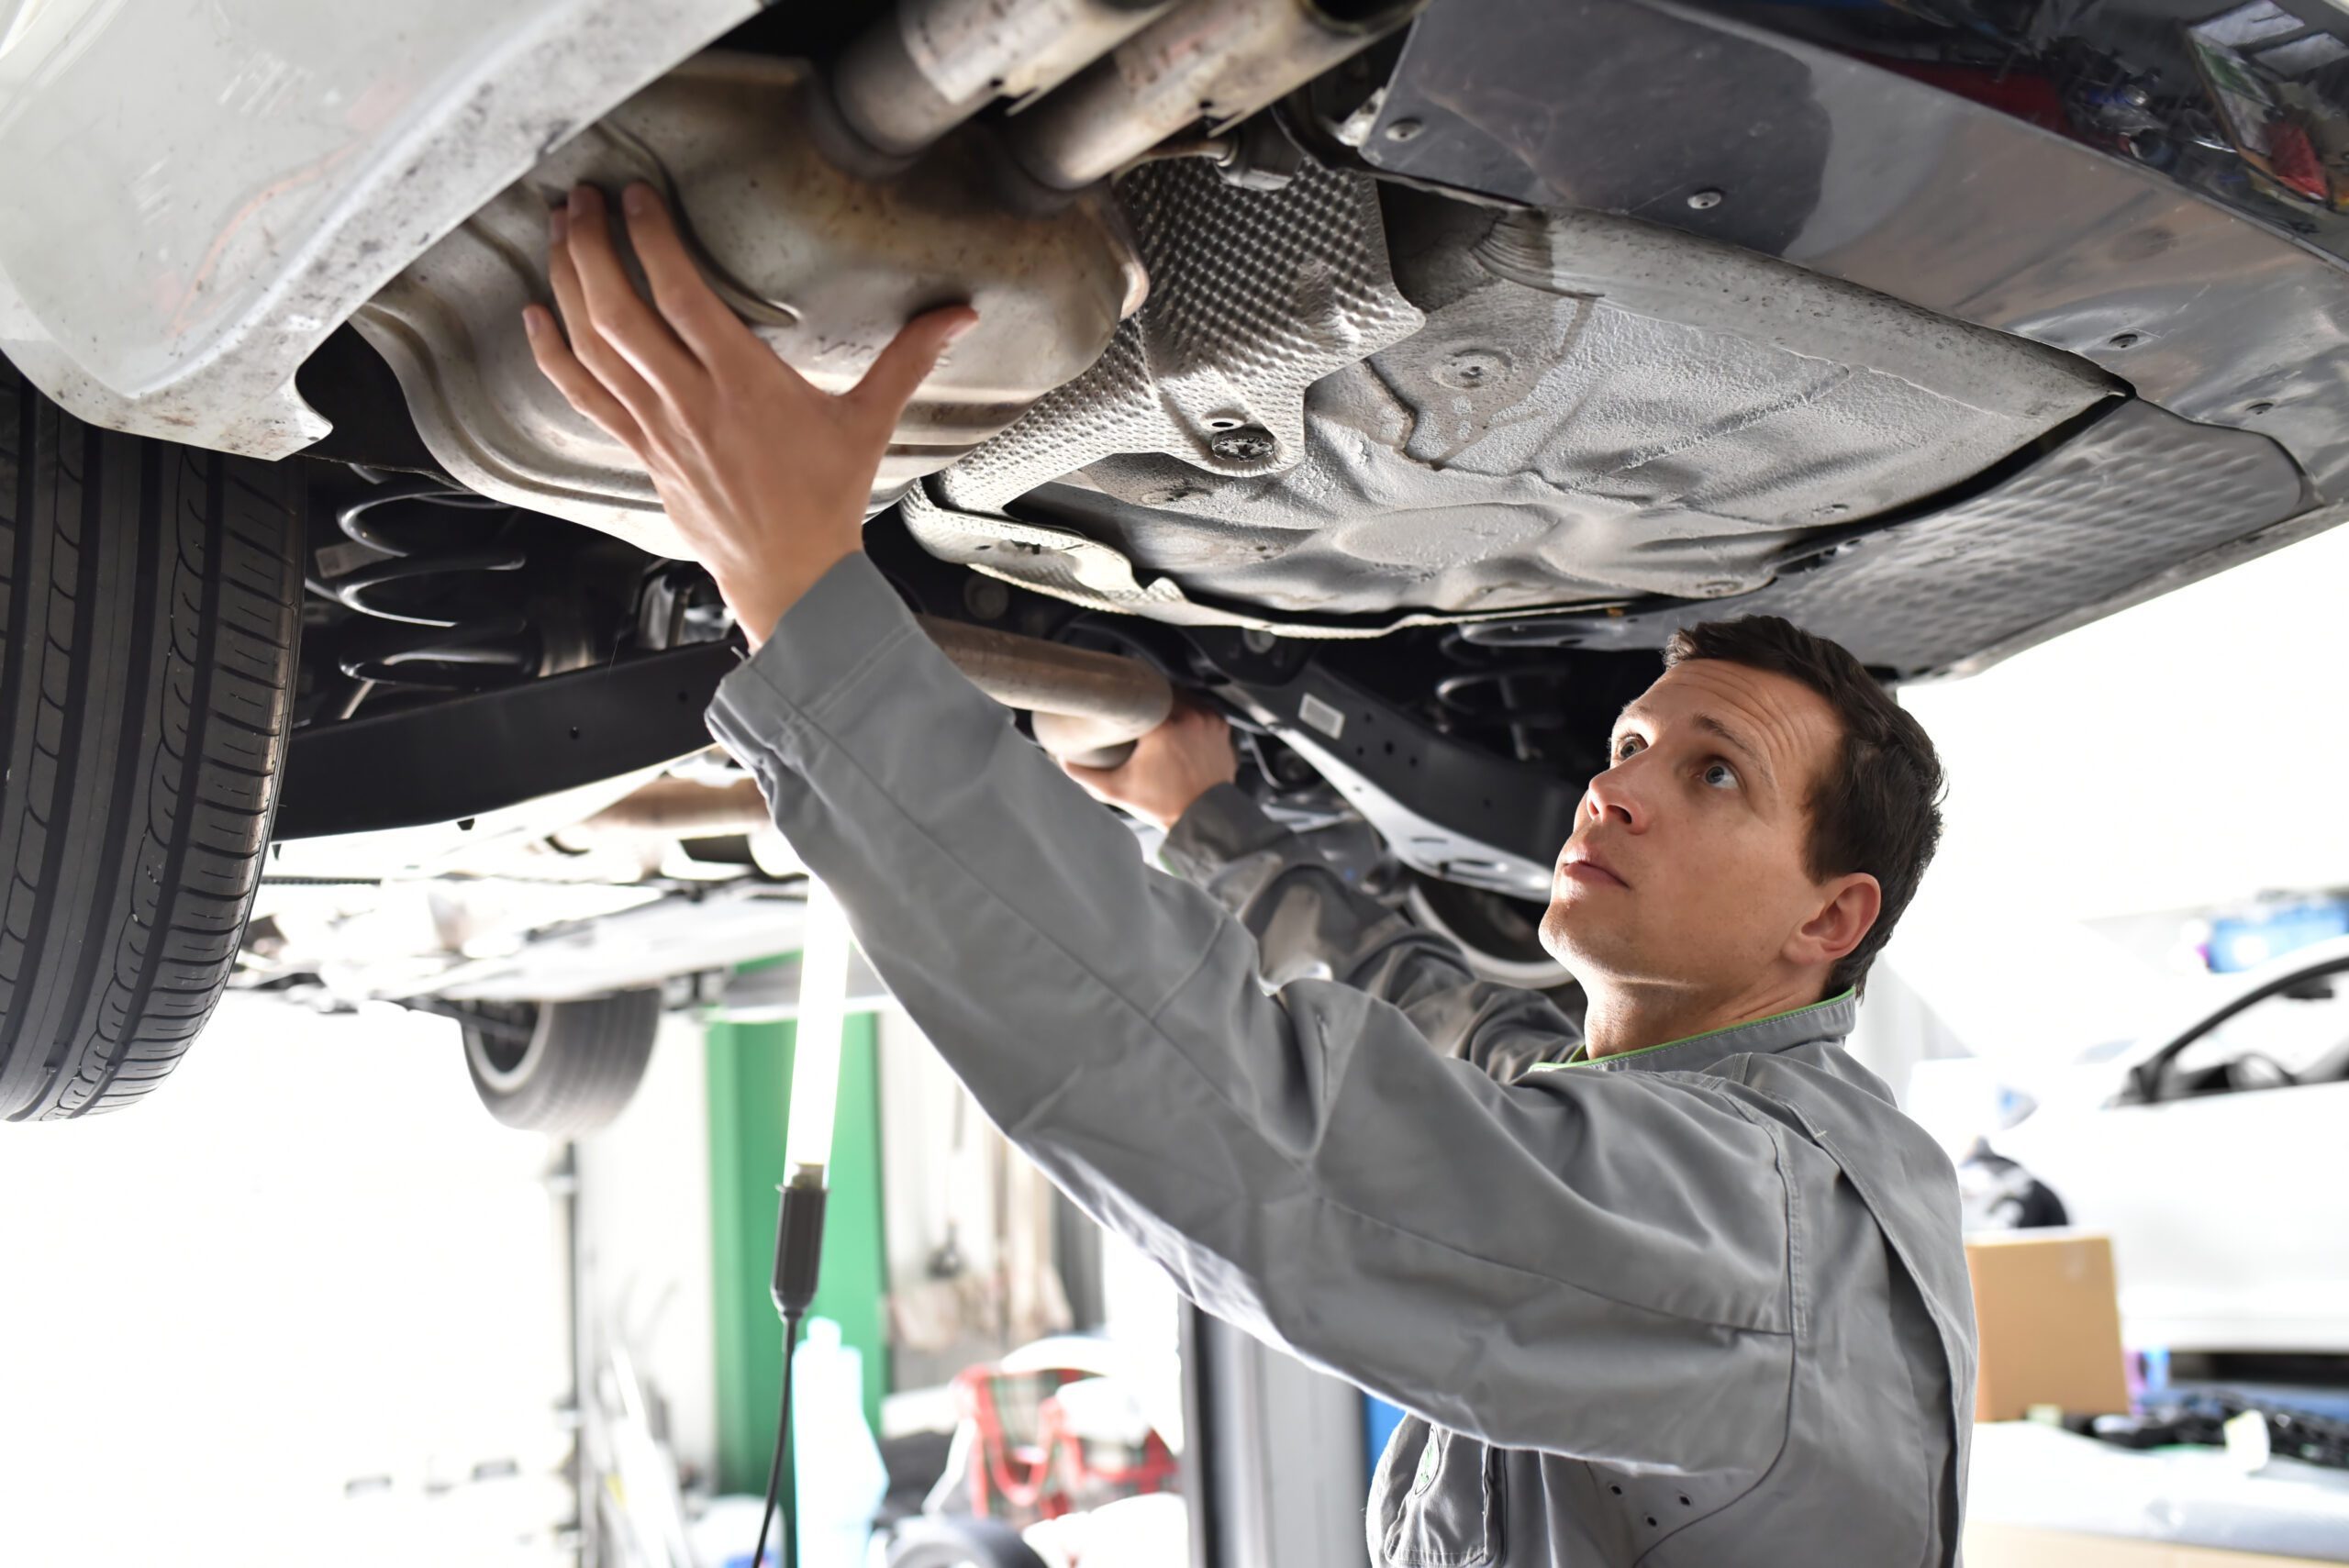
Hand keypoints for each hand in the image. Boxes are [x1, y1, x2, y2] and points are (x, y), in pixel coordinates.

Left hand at [522, 182, 976, 646]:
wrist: (791, 576)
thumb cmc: (824, 503)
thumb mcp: (869, 423)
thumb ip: (907, 359)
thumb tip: (958, 315)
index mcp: (745, 383)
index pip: (681, 293)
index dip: (652, 238)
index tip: (639, 198)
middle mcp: (690, 401)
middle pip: (620, 311)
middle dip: (593, 246)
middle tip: (585, 200)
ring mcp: (658, 428)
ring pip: (594, 346)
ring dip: (569, 284)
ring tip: (561, 235)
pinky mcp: (642, 451)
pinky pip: (584, 397)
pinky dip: (553, 355)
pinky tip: (536, 319)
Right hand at [1061, 703, 1238, 830]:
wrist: (1204, 818)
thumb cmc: (1162, 804)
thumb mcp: (1117, 789)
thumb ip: (1085, 774)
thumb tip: (1062, 759)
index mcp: (1163, 725)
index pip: (1141, 692)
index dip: (1130, 693)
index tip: (1122, 698)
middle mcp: (1190, 716)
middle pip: (1163, 691)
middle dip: (1150, 698)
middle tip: (1137, 706)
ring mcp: (1209, 720)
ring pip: (1185, 696)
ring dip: (1171, 701)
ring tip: (1156, 711)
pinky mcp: (1222, 727)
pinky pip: (1203, 707)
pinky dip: (1192, 711)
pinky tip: (1180, 721)